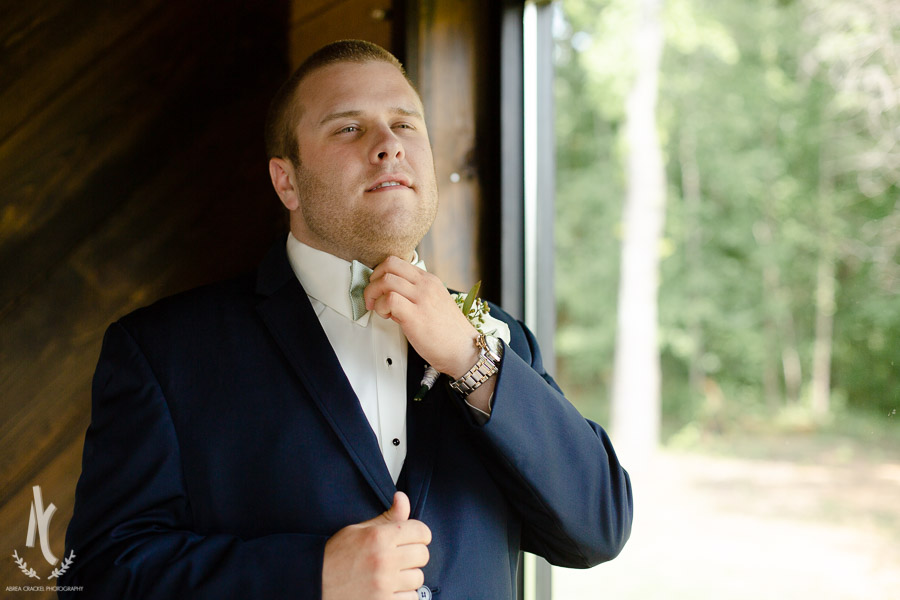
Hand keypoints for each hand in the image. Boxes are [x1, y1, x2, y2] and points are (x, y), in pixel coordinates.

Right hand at [322, 492, 431, 599]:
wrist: (314, 584)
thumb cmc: (335, 556)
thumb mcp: (358, 529)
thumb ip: (387, 517)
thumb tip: (402, 497)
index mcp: (379, 537)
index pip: (422, 531)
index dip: (419, 534)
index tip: (413, 539)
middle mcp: (384, 559)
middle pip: (423, 554)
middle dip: (414, 555)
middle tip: (400, 557)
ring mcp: (384, 584)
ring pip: (418, 578)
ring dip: (408, 577)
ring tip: (392, 575)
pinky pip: (411, 598)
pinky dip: (404, 595)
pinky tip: (390, 590)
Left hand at [364, 256, 479, 378]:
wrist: (464, 350)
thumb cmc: (449, 333)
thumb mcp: (434, 304)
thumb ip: (413, 297)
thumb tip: (390, 298)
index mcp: (429, 280)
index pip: (397, 262)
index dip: (380, 273)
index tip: (378, 288)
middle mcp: (425, 285)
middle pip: (389, 265)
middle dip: (373, 280)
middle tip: (373, 296)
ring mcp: (421, 298)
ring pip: (386, 280)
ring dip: (374, 295)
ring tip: (380, 310)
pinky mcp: (415, 315)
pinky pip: (389, 299)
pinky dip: (380, 307)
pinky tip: (388, 317)